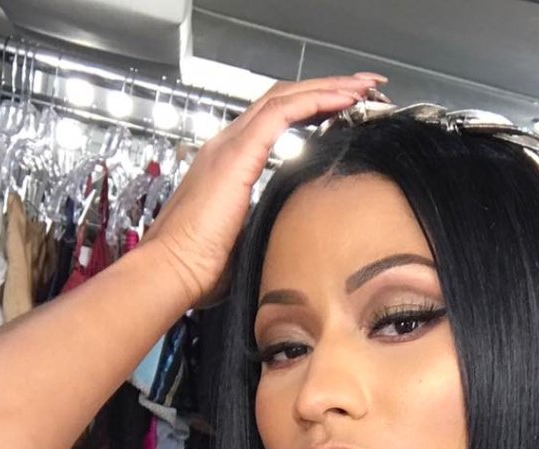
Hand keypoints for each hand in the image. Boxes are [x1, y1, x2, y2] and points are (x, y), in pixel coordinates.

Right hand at [144, 72, 386, 308]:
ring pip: (285, 97)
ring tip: (364, 86)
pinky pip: (282, 113)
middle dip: (327, 87)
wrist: (172, 271)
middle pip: (283, 99)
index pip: (275, 119)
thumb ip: (269, 227)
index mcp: (229, 163)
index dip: (311, 107)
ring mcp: (230, 145)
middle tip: (365, 86)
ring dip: (328, 87)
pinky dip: (315, 100)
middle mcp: (228, 145)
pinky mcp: (237, 154)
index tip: (347, 109)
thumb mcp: (246, 242)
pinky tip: (343, 99)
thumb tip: (294, 239)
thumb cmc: (200, 269)